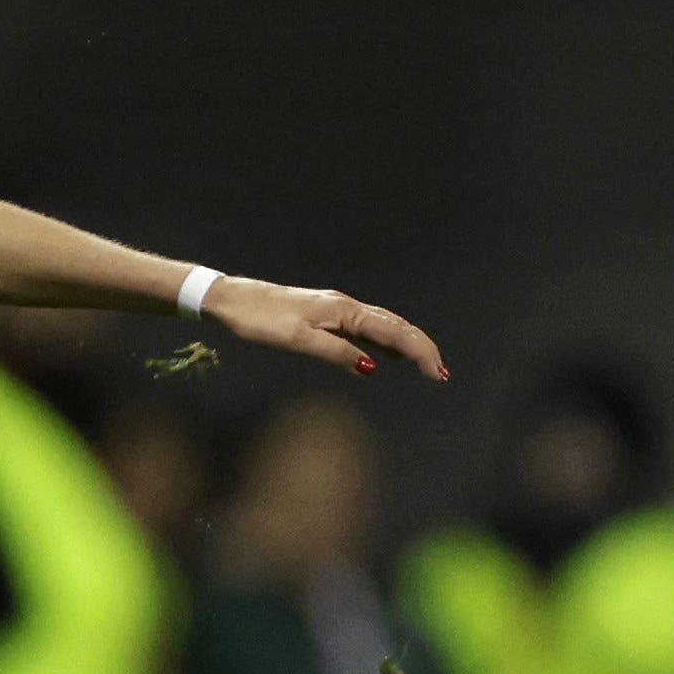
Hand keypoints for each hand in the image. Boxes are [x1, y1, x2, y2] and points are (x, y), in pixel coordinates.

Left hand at [199, 276, 448, 381]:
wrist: (232, 299)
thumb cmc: (260, 319)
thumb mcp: (297, 340)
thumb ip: (335, 352)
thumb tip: (371, 367)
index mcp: (345, 311)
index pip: (394, 332)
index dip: (420, 352)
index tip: (437, 373)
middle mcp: (346, 307)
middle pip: (396, 326)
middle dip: (421, 348)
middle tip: (440, 374)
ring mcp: (337, 310)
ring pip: (383, 325)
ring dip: (406, 344)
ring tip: (424, 365)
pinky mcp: (325, 316)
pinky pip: (365, 328)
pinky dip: (383, 342)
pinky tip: (384, 356)